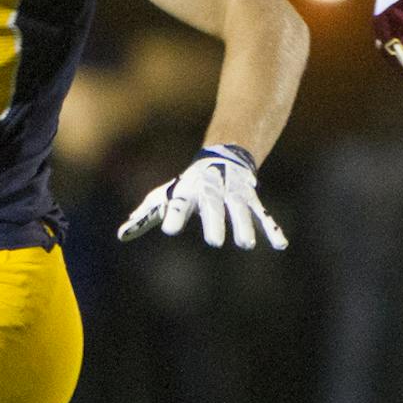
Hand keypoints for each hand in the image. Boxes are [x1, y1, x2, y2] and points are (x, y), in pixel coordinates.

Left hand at [117, 144, 287, 249]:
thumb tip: (121, 234)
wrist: (222, 157)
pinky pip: (262, 213)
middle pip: (213, 206)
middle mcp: (212, 190)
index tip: (168, 230)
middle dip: (215, 221)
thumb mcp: (165, 196)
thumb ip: (146, 216)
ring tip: (246, 244)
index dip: (174, 215)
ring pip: (240, 208)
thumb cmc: (188, 184)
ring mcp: (233, 193)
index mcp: (189, 191)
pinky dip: (272, 228)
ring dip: (244, 225)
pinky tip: (280, 244)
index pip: (180, 204)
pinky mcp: (250, 198)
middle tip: (214, 241)